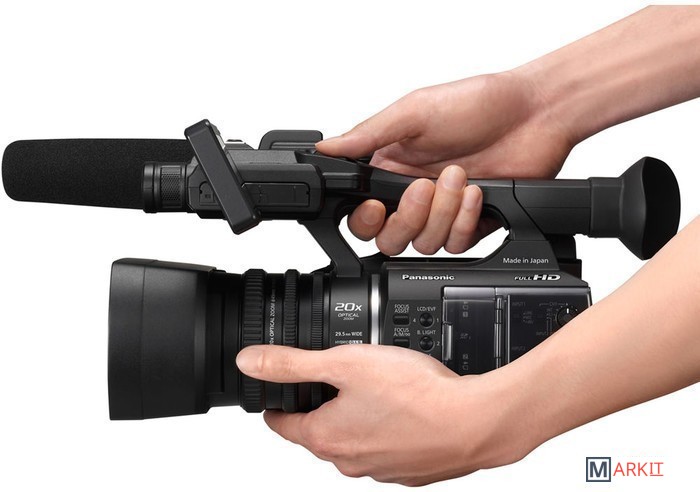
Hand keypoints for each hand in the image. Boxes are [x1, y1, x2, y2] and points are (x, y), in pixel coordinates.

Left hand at [236, 344, 532, 485]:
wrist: (474, 422)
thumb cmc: (416, 396)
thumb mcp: (345, 363)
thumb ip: (292, 363)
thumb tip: (250, 361)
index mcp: (325, 437)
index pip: (281, 423)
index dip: (277, 400)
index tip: (279, 389)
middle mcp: (349, 460)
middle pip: (319, 431)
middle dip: (321, 405)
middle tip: (334, 378)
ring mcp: (380, 469)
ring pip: (355, 439)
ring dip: (356, 416)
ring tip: (374, 388)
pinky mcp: (409, 469)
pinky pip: (386, 446)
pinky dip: (387, 428)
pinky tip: (403, 408)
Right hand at [317, 71, 573, 254]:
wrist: (535, 113)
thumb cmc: (477, 103)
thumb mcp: (414, 111)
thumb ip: (368, 135)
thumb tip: (325, 148)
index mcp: (390, 167)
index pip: (360, 212)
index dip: (364, 218)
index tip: (376, 205)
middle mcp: (412, 193)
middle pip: (389, 238)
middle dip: (407, 218)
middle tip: (424, 187)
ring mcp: (442, 211)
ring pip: (423, 244)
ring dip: (442, 213)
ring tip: (460, 176)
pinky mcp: (470, 223)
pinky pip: (456, 245)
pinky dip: (466, 221)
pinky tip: (477, 192)